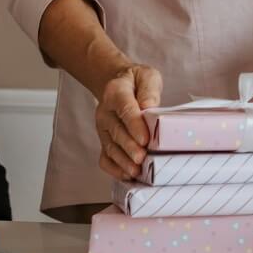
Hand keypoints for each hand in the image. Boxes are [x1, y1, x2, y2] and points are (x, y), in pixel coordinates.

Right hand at [95, 64, 161, 179]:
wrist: (118, 84)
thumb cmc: (136, 82)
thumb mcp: (147, 76)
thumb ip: (149, 89)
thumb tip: (149, 107)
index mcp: (115, 92)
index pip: (125, 108)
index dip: (134, 125)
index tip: (145, 139)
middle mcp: (105, 112)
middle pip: (116, 131)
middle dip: (129, 147)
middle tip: (141, 158)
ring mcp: (102, 129)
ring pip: (110, 147)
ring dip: (123, 161)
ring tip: (136, 171)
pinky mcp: (104, 141)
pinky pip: (104, 158)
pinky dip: (114, 168)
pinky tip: (127, 176)